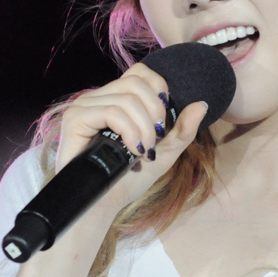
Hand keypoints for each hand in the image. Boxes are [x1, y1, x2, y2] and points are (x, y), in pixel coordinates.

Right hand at [56, 62, 207, 207]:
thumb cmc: (127, 179)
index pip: (140, 72)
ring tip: (142, 151)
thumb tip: (202, 104)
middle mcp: (97, 98)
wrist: (102, 204)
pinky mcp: (75, 118)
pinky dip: (129, 131)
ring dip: (144, 128)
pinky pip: (111, 111)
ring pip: (127, 98)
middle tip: (154, 141)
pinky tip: (132, 150)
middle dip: (155, 112)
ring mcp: (84, 106)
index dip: (158, 89)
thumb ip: (182, 130)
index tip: (162, 120)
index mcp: (115, 99)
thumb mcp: (163, 153)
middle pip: (136, 83)